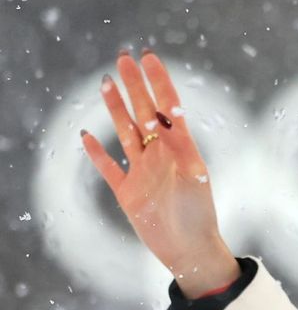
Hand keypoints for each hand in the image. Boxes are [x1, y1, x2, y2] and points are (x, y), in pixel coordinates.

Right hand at [81, 50, 237, 299]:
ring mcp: (143, 173)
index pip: (168, 108)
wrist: (190, 251)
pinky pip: (109, 168)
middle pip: (144, 113)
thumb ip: (181, 148)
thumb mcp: (194, 178)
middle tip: (124, 57)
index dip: (159, 82)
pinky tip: (86, 135)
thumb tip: (171, 119)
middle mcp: (160, 157)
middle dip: (135, 86)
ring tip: (107, 82)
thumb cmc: (199, 216)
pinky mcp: (128, 193)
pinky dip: (97, 153)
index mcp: (181, 150)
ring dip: (116, 108)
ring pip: (126, 133)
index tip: (149, 58)